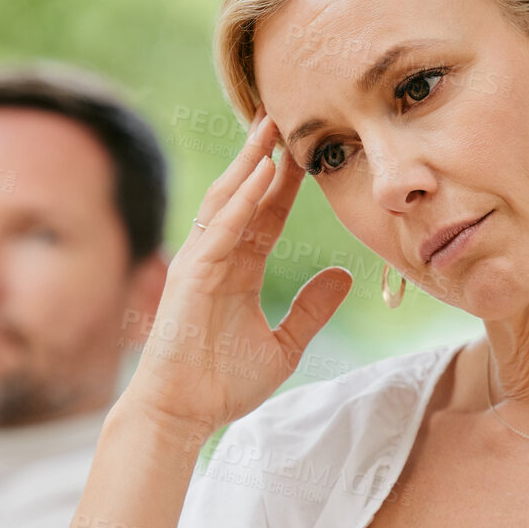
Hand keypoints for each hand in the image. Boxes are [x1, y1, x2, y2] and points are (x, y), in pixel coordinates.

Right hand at [124, 112, 352, 437]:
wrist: (184, 413)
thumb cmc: (223, 384)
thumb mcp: (285, 345)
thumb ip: (312, 310)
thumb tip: (344, 277)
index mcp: (239, 270)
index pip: (267, 214)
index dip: (287, 182)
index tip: (308, 149)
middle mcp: (218, 258)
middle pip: (245, 195)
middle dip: (264, 155)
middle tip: (285, 114)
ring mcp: (201, 263)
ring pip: (227, 201)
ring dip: (248, 163)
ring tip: (269, 127)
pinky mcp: (191, 275)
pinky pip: (220, 230)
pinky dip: (240, 201)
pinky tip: (258, 175)